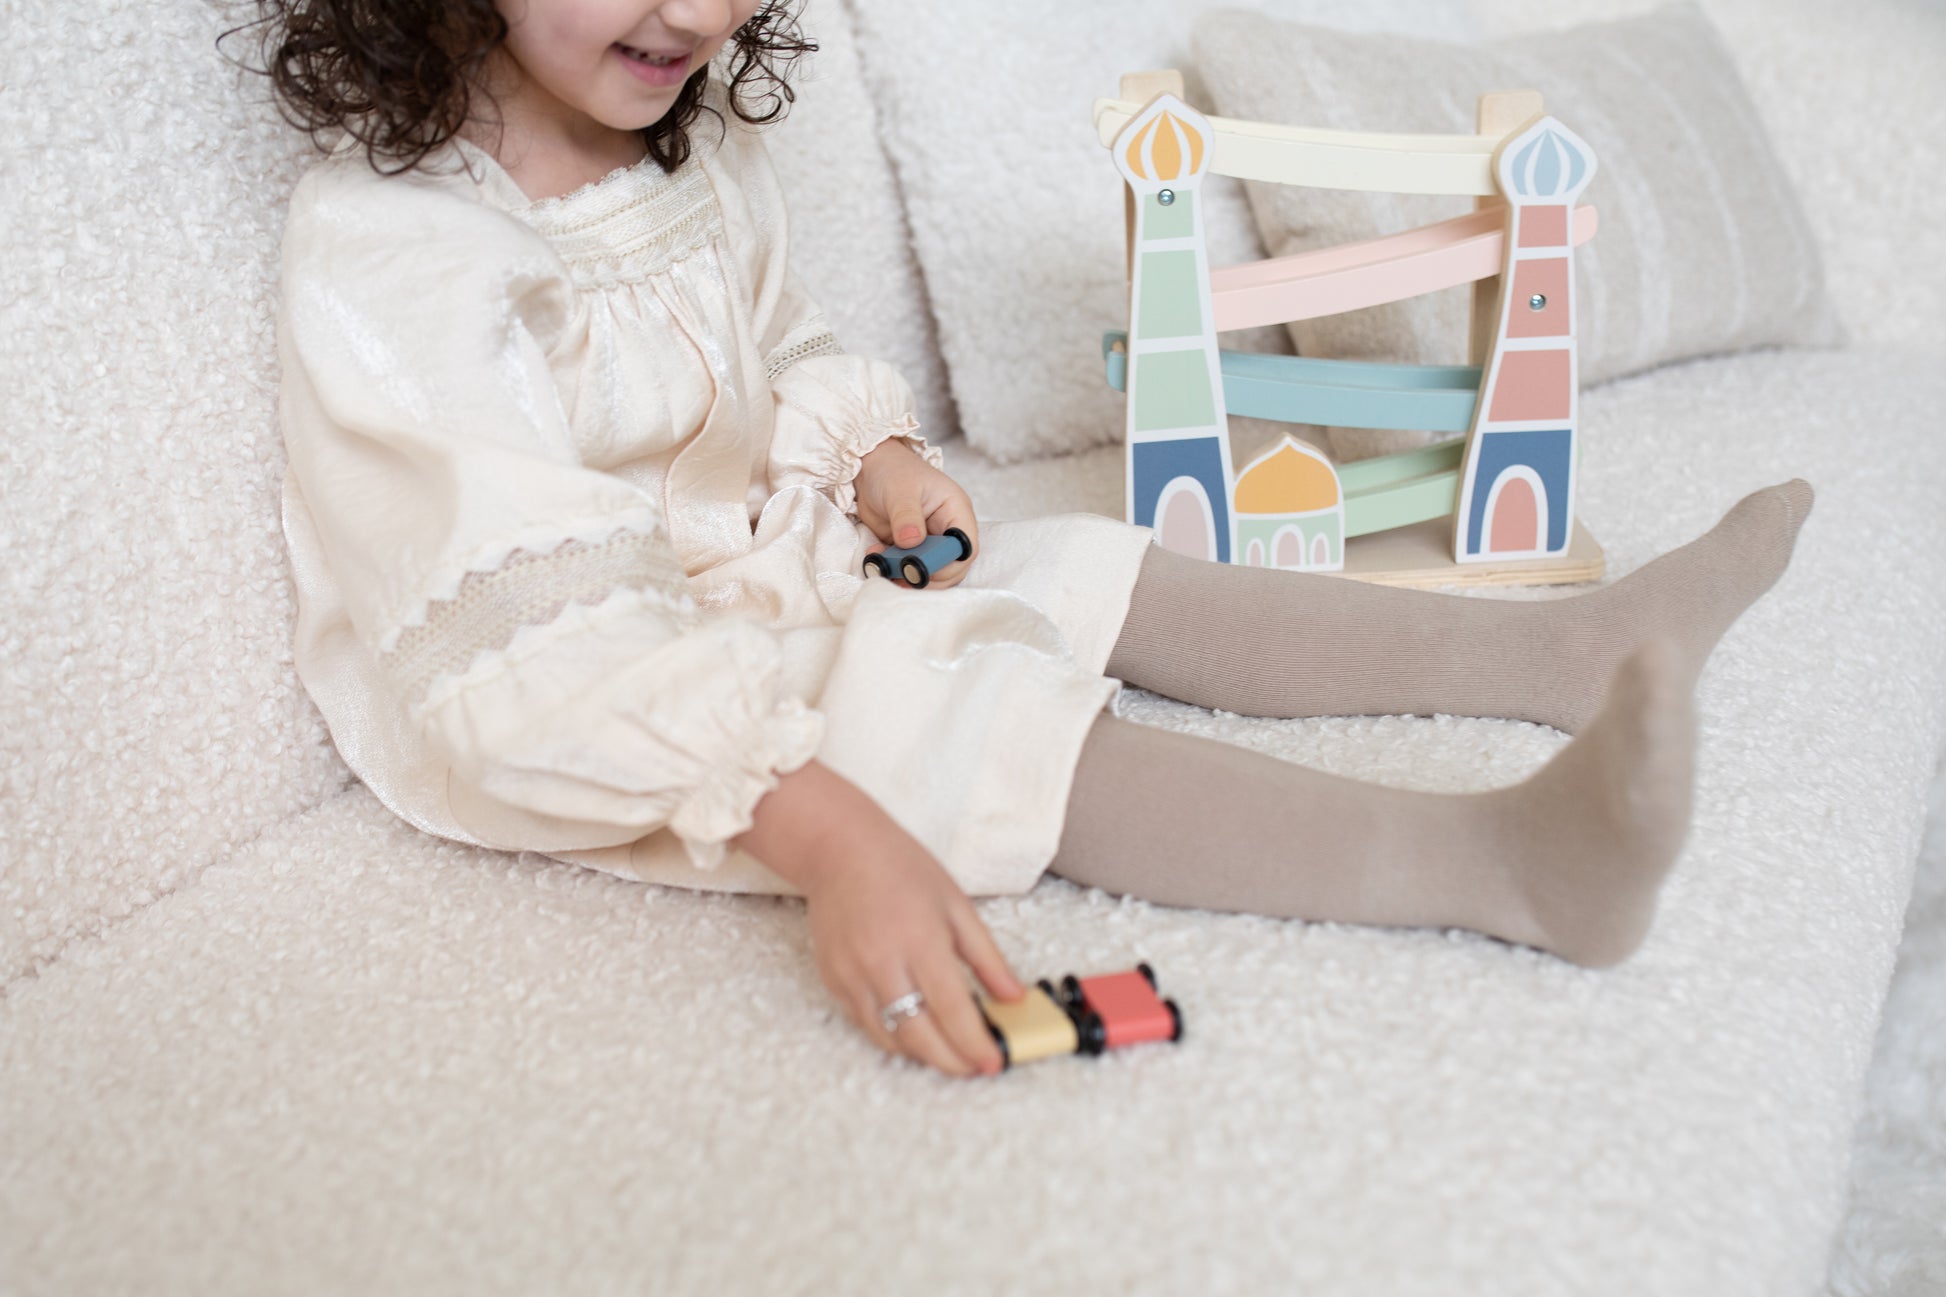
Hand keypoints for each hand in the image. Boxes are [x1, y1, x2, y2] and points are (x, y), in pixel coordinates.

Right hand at [730, 759, 1024, 1077]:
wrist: (838, 849)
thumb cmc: (902, 868)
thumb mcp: (957, 905)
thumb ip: (987, 957)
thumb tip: (1012, 998)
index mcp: (920, 941)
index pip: (953, 1010)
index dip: (975, 1044)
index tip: (994, 1063)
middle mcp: (882, 964)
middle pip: (920, 1036)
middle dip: (952, 1062)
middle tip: (974, 1067)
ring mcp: (852, 975)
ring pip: (890, 1038)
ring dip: (923, 1054)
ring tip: (949, 1052)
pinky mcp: (834, 981)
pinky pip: (866, 1023)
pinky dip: (894, 1034)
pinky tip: (915, 1029)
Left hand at [852, 438, 979, 590]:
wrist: (870, 469)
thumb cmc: (893, 471)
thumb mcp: (900, 490)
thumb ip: (907, 516)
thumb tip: (912, 542)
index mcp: (956, 512)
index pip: (966, 547)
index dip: (949, 563)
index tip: (923, 567)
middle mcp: (947, 530)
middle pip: (952, 567)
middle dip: (928, 576)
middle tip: (902, 576)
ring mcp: (929, 543)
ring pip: (930, 573)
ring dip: (907, 576)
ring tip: (885, 567)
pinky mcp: (910, 551)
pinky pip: (907, 570)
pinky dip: (892, 571)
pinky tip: (876, 558)